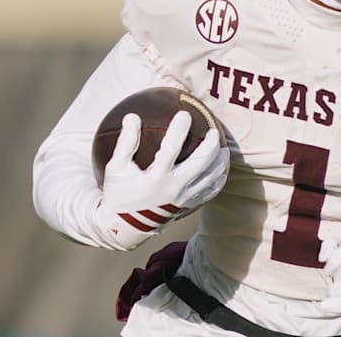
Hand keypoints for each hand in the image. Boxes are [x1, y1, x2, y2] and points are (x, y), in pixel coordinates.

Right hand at [98, 111, 228, 247]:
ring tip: (224, 149)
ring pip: (210, 178)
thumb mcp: (116, 168)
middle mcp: (174, 188)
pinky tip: (221, 172)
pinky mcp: (187, 206)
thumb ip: (127, 142)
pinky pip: (209, 193)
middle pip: (201, 163)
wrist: (124, 227)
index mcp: (156, 177)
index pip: (171, 148)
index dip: (179, 129)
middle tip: (214, 131)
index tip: (184, 114)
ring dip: (220, 162)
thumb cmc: (119, 193)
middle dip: (210, 145)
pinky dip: (218, 182)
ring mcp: (183, 198)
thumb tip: (132, 116)